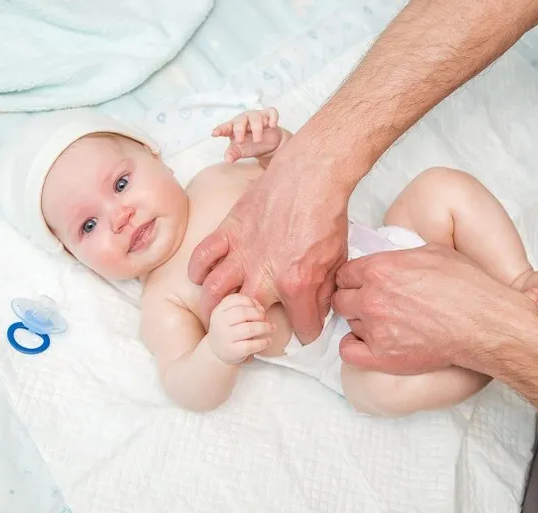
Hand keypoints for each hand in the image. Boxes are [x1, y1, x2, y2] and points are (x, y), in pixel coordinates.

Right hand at [188, 130, 350, 342]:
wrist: (313, 176)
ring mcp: (243, 253)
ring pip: (214, 293)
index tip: (307, 327)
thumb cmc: (327, 214)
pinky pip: (203, 256)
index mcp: (297, 284)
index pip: (303, 328)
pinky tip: (202, 276)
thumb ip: (325, 292)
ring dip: (214, 308)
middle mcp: (264, 275)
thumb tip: (316, 311)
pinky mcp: (229, 231)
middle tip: (256, 327)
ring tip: (218, 312)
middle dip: (252, 332)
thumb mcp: (338, 260)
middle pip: (248, 320)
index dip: (308, 331)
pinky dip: (198, 269)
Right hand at [207, 293, 274, 364]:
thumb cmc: (230, 330)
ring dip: (265, 327)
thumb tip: (262, 311)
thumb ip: (247, 310)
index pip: (236, 299)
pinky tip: (267, 341)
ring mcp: (224, 337)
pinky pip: (250, 345)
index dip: (251, 302)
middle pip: (243, 312)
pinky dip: (262, 342)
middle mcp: (219, 322)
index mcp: (219, 310)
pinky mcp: (231, 351)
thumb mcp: (233, 317)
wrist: (217, 352)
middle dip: (259, 314)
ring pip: (249, 329)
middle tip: (266, 319)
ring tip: (271, 328)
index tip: (259, 308)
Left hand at [212, 107, 283, 162]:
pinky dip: (272, 118)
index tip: (214, 134)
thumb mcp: (240, 150)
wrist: (267, 143)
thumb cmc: (250, 144)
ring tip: (258, 140)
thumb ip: (233, 154)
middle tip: (239, 141)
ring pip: (256, 117)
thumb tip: (228, 160)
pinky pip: (272, 112)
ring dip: (256, 128)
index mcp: (234, 127)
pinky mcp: (270, 116)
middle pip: (240, 120)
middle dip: (239, 130)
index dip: (220, 130)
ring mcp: (257, 116)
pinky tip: (271, 125)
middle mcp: (244, 120)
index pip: (226, 127)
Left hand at [331, 243, 537, 374]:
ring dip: (361, 322)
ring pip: (349, 323)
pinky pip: (348, 351)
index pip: (345, 274)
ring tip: (385, 324)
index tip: (362, 285)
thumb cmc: (466, 286)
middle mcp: (371, 298)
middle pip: (341, 299)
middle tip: (373, 305)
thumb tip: (388, 260)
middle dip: (354, 300)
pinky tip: (368, 343)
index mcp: (379, 269)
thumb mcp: (430, 252)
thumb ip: (398, 257)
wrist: (483, 323)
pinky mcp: (382, 356)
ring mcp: (375, 328)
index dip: (354, 280)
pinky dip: (354, 347)